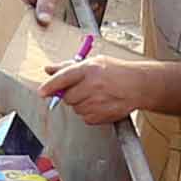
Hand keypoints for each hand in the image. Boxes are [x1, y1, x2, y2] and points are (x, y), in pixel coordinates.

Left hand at [46, 56, 164, 125]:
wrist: (138, 86)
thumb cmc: (116, 72)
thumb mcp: (93, 62)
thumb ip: (68, 67)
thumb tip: (49, 70)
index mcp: (88, 69)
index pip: (62, 78)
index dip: (50, 86)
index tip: (42, 92)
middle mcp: (92, 86)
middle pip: (67, 97)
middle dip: (70, 94)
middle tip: (83, 89)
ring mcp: (96, 103)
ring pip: (75, 108)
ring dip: (80, 103)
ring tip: (96, 95)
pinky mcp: (100, 116)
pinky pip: (84, 117)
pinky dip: (89, 112)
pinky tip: (100, 103)